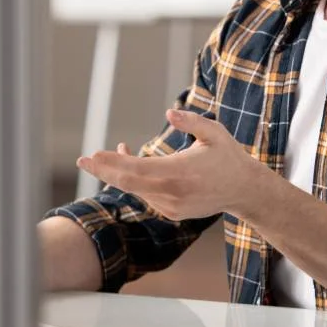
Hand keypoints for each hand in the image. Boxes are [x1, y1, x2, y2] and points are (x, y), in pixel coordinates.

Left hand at [76, 109, 268, 219]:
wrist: (244, 190)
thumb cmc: (228, 156)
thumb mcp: (214, 132)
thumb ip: (191, 121)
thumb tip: (169, 112)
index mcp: (179, 173)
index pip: (136, 170)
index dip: (113, 162)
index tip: (93, 155)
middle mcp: (172, 194)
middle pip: (128, 184)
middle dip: (103, 170)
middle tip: (83, 160)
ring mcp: (171, 207)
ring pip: (136, 190)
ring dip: (120, 172)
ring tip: (109, 154)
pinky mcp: (172, 213)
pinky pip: (146, 195)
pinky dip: (135, 182)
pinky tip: (131, 164)